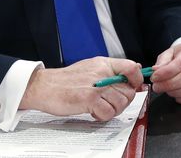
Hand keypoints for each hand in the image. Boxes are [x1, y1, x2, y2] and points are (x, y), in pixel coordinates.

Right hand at [19, 57, 142, 120]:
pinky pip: (108, 113)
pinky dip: (103, 116)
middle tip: (109, 103)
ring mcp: (96, 86)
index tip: (133, 87)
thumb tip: (135, 69)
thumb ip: (111, 69)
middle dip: (122, 101)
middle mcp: (102, 72)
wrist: (44, 86)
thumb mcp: (91, 67)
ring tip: (99, 107)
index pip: (132, 68)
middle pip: (129, 91)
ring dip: (112, 110)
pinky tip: (93, 112)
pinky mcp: (89, 99)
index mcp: (103, 63)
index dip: (137, 80)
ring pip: (121, 103)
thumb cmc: (66, 80)